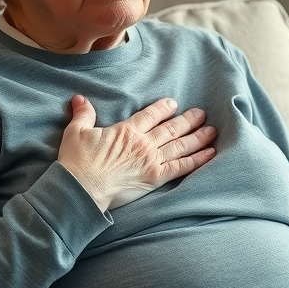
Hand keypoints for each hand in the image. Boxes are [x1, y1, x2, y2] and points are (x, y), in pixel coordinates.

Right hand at [57, 95, 216, 210]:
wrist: (81, 189)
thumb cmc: (77, 162)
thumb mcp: (76, 133)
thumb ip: (83, 115)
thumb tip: (79, 98)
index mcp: (127, 130)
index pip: (151, 115)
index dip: (164, 108)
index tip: (174, 104)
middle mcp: (143, 143)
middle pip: (172, 128)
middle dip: (189, 120)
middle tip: (202, 114)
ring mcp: (151, 160)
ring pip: (181, 145)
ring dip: (198, 137)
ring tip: (212, 130)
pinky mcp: (155, 178)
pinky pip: (182, 167)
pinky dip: (197, 160)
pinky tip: (210, 154)